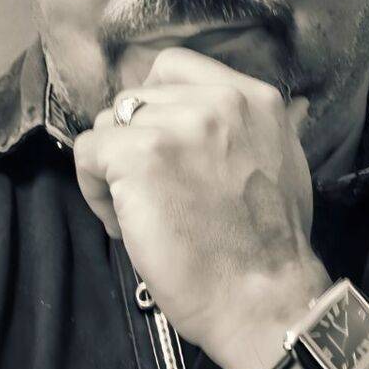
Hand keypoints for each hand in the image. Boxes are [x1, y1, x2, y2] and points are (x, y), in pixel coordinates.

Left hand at [73, 47, 327, 368]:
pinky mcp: (138, 155)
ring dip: (112, 169)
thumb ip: (245, 131)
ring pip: (109, 125)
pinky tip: (122, 223)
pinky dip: (93, 190)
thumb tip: (215, 121)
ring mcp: (176, 124)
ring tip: (137, 214)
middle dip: (133, 142)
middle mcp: (217, 99)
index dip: (154, 109)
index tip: (161, 152)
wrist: (264, 299)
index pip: (174, 68)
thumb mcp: (281, 163)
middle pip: (136, 98)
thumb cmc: (270, 250)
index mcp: (254, 97)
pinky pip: (87, 153)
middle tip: (149, 194)